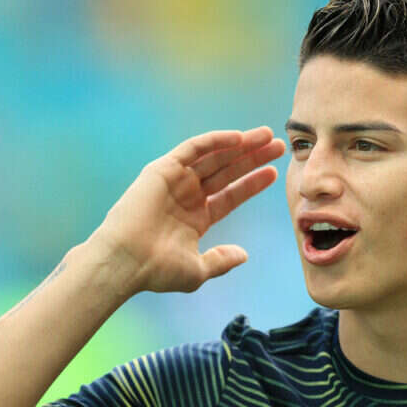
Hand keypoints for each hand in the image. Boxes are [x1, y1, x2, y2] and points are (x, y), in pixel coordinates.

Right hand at [90, 126, 284, 293]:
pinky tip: (239, 138)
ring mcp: (175, 181)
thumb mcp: (198, 270)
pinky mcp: (163, 169)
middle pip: (227, 171)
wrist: (126, 262)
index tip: (274, 173)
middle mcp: (187, 196)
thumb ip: (221, 260)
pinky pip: (193, 148)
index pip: (230, 195)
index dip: (252, 183)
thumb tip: (244, 255)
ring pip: (214, 156)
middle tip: (279, 146)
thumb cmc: (157, 271)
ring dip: (241, 145)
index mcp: (195, 217)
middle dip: (253, 158)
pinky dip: (215, 141)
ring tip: (268, 135)